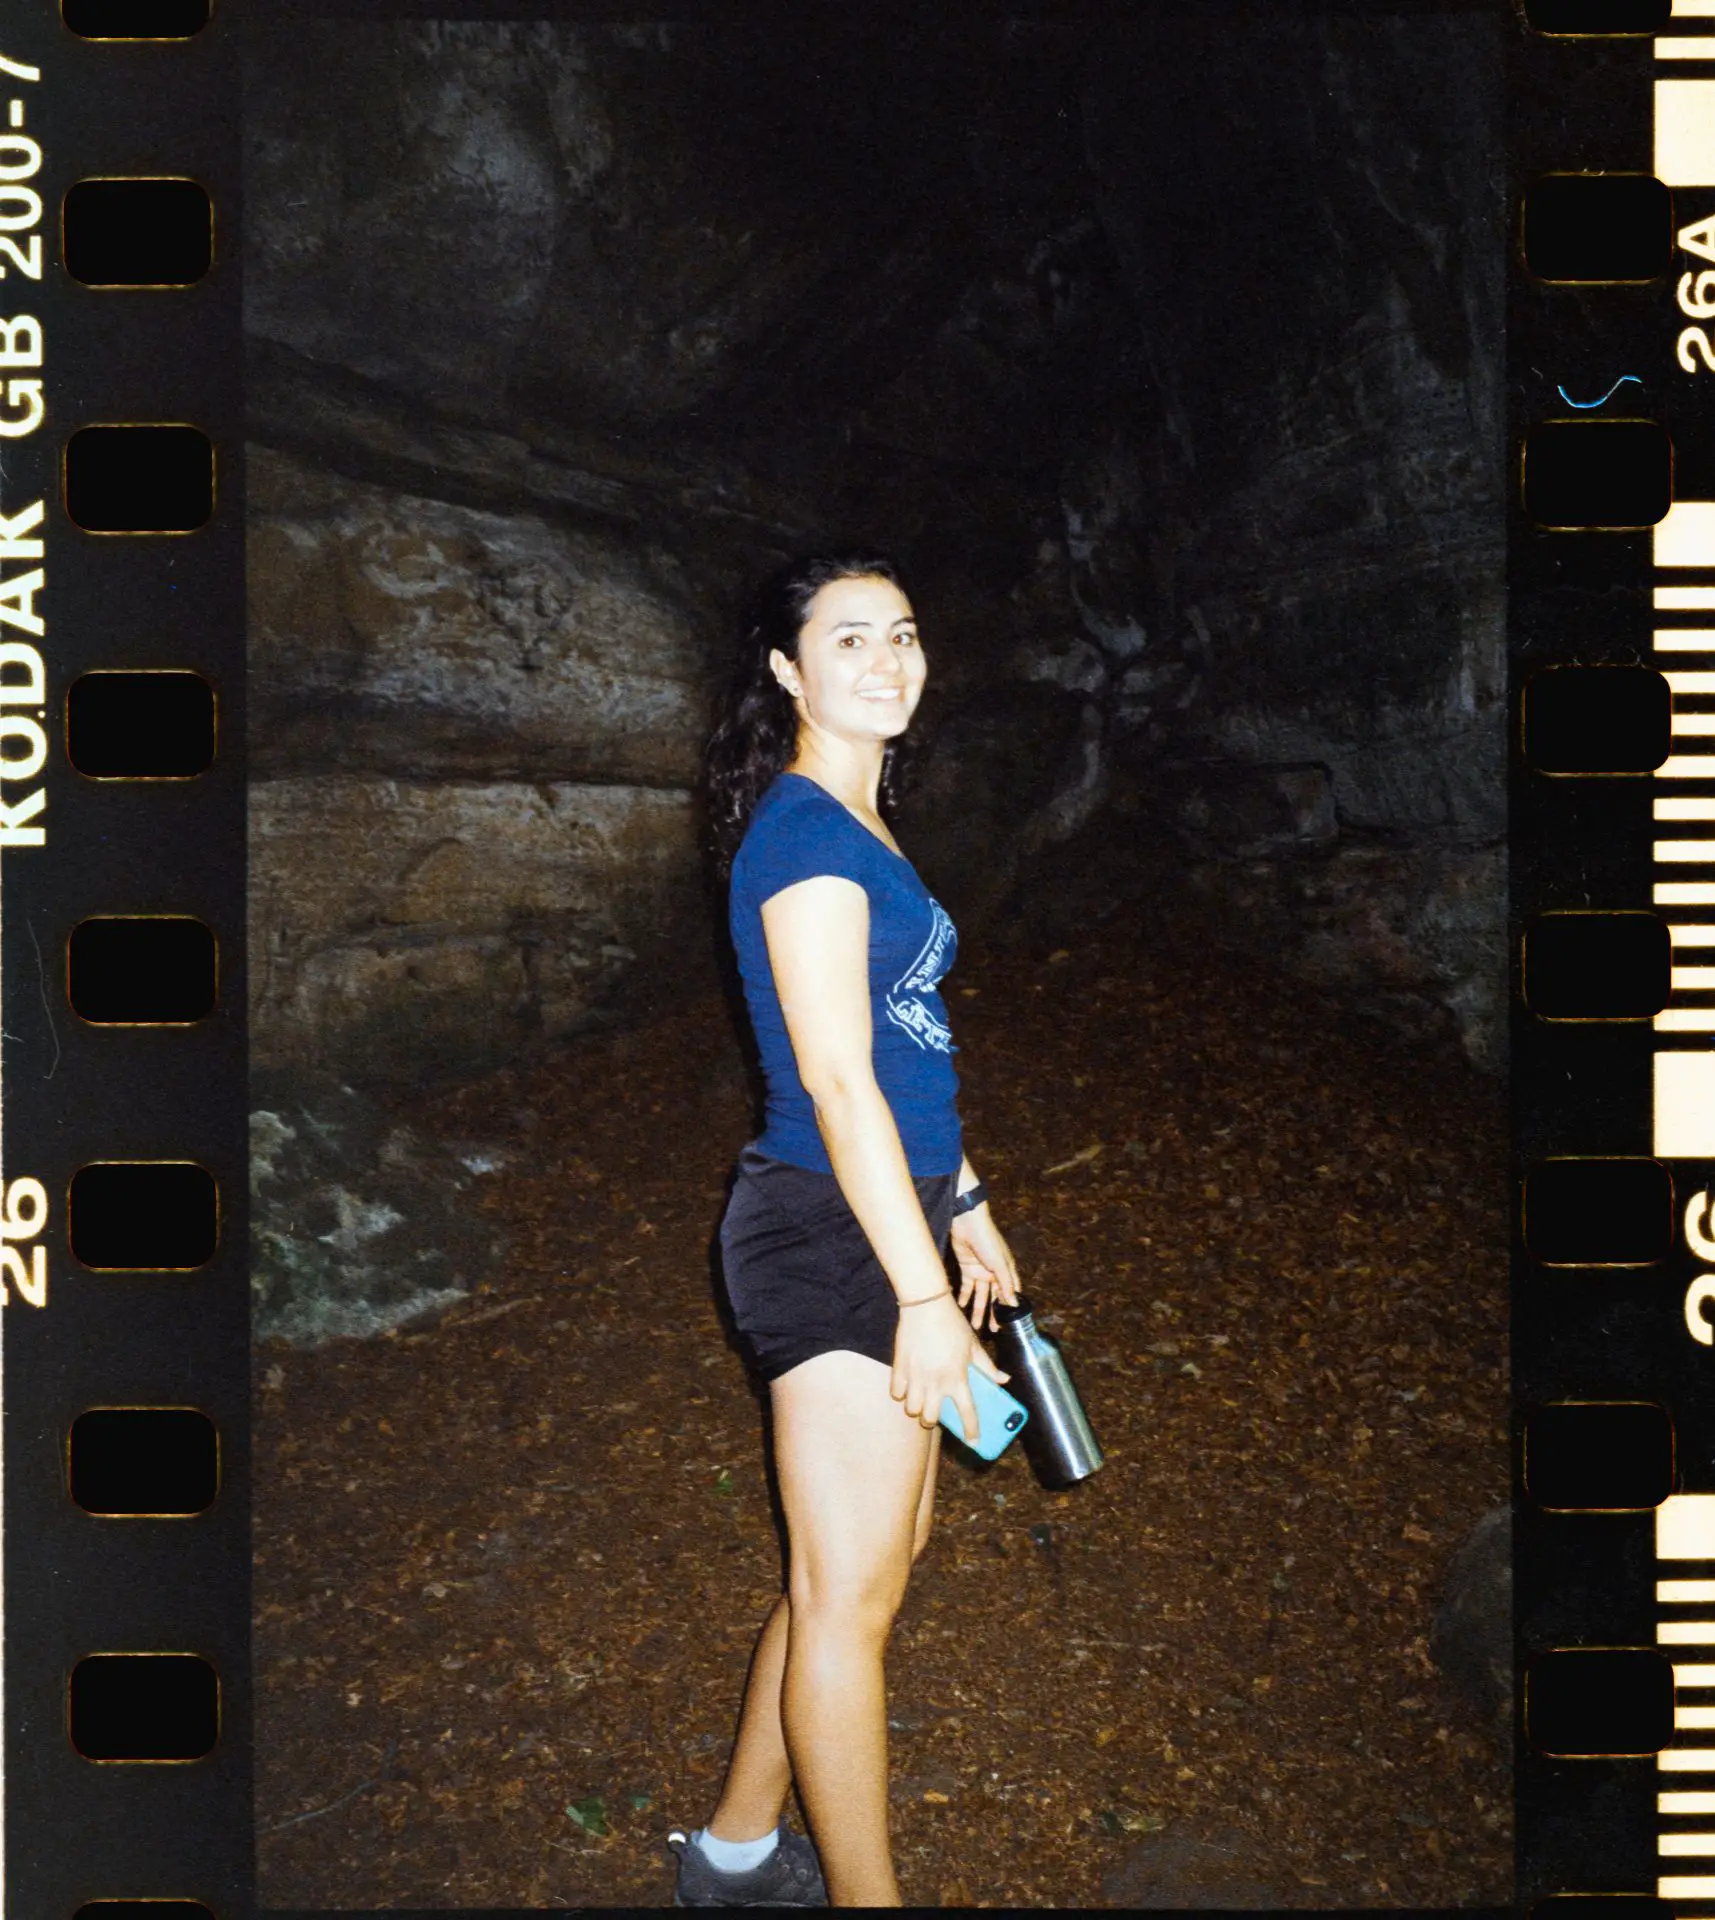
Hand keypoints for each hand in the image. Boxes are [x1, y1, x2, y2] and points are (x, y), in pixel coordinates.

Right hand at [890, 1292, 1009, 1441]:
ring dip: (917, 1409)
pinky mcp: (899, 1368)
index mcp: (958, 1378)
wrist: (926, 1304)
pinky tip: (907, 1386)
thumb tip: (1004, 1379)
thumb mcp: (974, 1345)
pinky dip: (901, 1393)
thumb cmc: (952, 1324)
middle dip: (933, 1421)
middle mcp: (936, 1382)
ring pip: (911, 1410)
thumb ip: (987, 1366)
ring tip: (921, 1399)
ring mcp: (916, 1377)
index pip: (968, 1413)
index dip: (972, 1431)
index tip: (974, 1442)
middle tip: (936, 1412)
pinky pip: (896, 1392)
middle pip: (930, 1419)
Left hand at [948, 1203, 1021, 1331]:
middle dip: (993, 1314)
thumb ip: (1006, 1284)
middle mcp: (995, 1272)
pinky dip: (964, 1296)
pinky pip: (966, 1286)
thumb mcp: (999, 1263)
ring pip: (980, 1295)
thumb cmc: (987, 1239)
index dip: (1009, 1308)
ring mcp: (981, 1270)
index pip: (1010, 1293)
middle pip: (994, 1297)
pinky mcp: (967, 1267)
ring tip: (975, 1325)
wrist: (967, 1222)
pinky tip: (961, 1306)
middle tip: (992, 1330)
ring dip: (978, 1309)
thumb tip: (1015, 1304)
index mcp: (1007, 1270)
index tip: (1008, 1324)